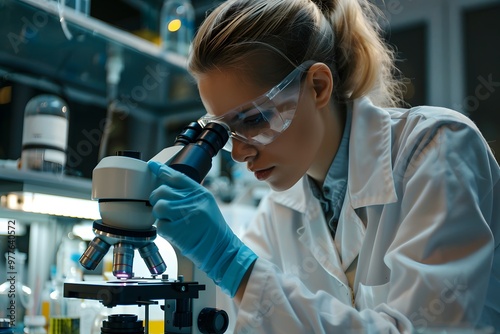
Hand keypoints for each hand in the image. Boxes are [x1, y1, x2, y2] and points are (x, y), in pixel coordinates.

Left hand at [148, 160, 256, 296]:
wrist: (222, 251)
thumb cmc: (214, 231)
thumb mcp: (207, 206)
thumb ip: (190, 196)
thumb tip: (170, 188)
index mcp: (200, 194)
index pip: (177, 177)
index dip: (162, 170)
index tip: (152, 166)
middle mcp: (193, 202)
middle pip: (163, 191)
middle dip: (158, 198)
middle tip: (163, 207)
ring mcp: (185, 216)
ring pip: (159, 207)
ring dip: (160, 214)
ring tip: (170, 220)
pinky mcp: (178, 231)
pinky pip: (160, 224)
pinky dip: (164, 229)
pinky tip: (173, 231)